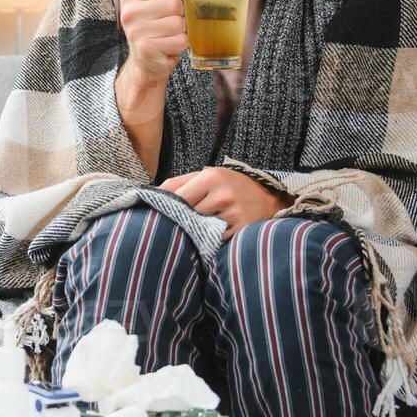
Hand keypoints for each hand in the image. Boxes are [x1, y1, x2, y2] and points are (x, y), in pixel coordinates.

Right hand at [118, 0, 187, 85]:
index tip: (170, 1)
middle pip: (174, 4)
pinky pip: (180, 40)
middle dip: (178, 14)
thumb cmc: (153, 27)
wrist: (145, 61)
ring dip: (180, 31)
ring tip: (168, 35)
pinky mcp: (147, 49)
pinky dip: (180, 44)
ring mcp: (136, 32)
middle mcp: (129, 13)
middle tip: (168, 22)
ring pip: (178, 23)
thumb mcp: (156, 0)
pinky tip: (169, 46)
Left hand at [158, 166, 293, 240]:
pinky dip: (207, 240)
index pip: (178, 198)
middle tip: (165, 229)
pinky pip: (216, 239)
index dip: (166, 209)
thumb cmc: (228, 185)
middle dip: (177, 221)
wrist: (267, 196)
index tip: (155, 216)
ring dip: (192, 232)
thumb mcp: (205, 176)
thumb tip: (149, 194)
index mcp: (211, 177)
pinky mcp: (243, 229)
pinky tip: (203, 240)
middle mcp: (224, 194)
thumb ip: (177, 184)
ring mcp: (235, 213)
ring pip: (201, 229)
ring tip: (185, 234)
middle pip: (188, 214)